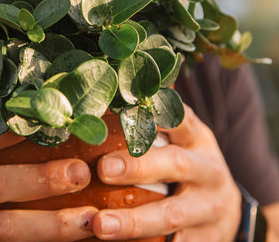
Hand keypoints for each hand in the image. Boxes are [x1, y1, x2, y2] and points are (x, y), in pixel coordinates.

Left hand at [92, 105, 241, 240]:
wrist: (224, 205)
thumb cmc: (186, 163)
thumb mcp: (180, 138)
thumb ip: (154, 122)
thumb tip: (108, 97)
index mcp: (197, 138)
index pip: (179, 118)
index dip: (155, 114)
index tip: (125, 112)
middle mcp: (208, 170)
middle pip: (175, 164)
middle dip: (137, 166)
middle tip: (103, 168)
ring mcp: (211, 208)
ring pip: (173, 214)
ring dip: (134, 221)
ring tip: (99, 223)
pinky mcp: (210, 240)